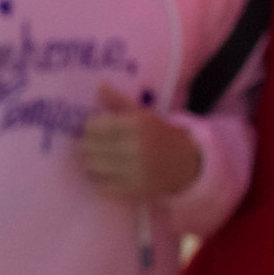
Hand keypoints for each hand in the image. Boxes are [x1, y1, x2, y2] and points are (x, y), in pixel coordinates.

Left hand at [81, 83, 201, 200]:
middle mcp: (137, 147)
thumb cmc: (158, 134)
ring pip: (94, 166)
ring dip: (89, 162)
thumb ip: (119, 101)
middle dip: (85, 145)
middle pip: (90, 146)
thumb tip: (101, 85)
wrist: (188, 163)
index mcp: (138, 125)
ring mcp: (137, 170)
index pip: (94, 126)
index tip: (90, 130)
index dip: (88, 128)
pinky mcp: (137, 190)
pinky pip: (103, 186)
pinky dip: (99, 181)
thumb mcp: (143, 114)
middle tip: (87, 146)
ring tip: (93, 159)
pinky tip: (104, 175)